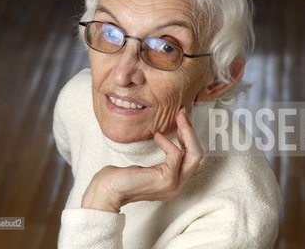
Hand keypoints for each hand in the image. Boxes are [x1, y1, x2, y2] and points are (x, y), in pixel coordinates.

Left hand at [81, 107, 203, 212]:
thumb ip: (159, 160)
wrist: (107, 190)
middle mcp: (176, 186)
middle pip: (197, 155)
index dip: (188, 137)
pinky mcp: (166, 179)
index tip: (182, 120)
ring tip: (178, 118)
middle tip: (183, 114)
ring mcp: (173, 184)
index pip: (191, 158)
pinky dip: (168, 142)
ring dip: (186, 132)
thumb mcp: (145, 166)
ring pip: (193, 154)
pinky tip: (158, 136)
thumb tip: (163, 137)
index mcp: (172, 183)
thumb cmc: (120, 179)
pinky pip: (176, 154)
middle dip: (191, 131)